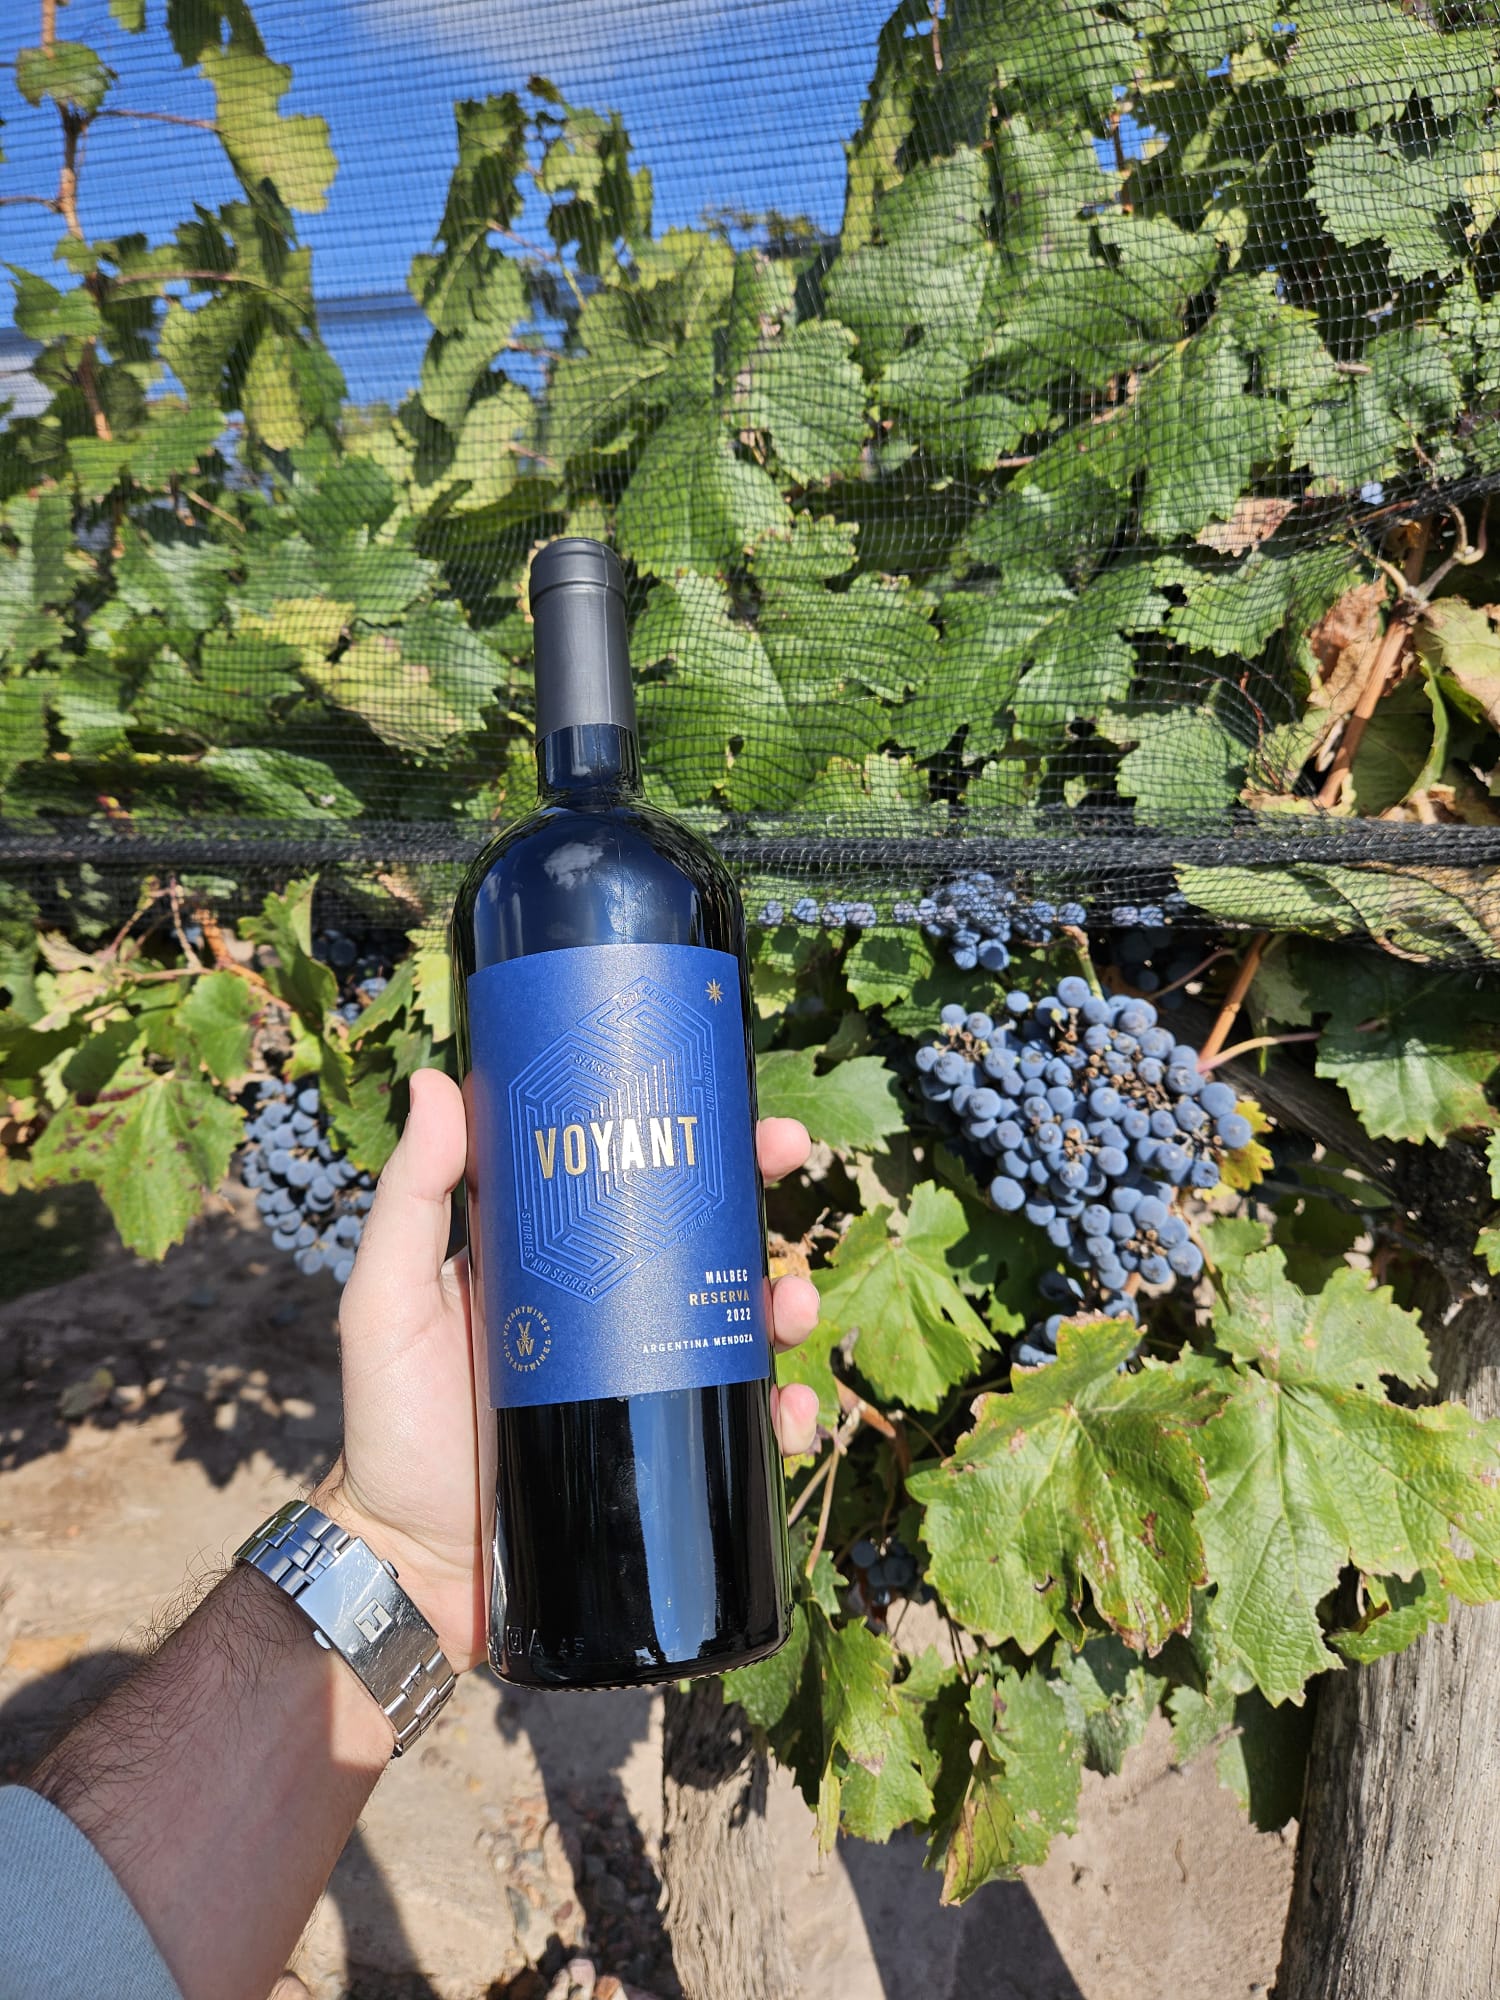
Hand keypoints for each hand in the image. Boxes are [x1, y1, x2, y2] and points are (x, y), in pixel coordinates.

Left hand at [315, 1067, 820, 1671]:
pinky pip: (739, 1433)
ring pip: (742, 1331)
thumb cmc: (388, 1426)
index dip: (703, 1147)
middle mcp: (616, 1318)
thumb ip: (408, 1201)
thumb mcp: (387, 1303)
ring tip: (789, 1310)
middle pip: (711, 1249)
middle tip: (787, 1171)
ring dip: (786, 1306)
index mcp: (563, 1266)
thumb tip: (435, 1079)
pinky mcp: (663, 1462)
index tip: (747, 1114)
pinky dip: (780, 1417)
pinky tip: (787, 1411)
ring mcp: (645, 1389)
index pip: (643, 1188)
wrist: (410, 1569)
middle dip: (765, 1205)